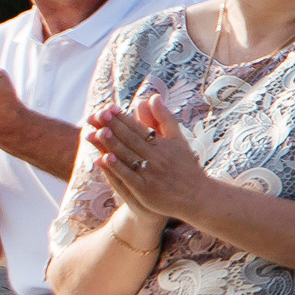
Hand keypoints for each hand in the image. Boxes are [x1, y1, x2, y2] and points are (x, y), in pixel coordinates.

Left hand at [88, 95, 204, 232]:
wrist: (197, 197)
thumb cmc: (186, 167)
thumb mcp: (179, 140)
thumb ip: (165, 119)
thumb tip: (153, 97)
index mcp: (164, 144)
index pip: (139, 128)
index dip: (123, 119)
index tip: (108, 109)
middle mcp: (157, 158)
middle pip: (131, 140)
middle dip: (113, 127)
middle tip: (97, 115)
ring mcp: (151, 174)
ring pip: (127, 156)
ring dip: (111, 144)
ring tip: (97, 132)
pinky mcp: (145, 190)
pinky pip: (128, 177)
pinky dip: (116, 168)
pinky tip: (104, 158)